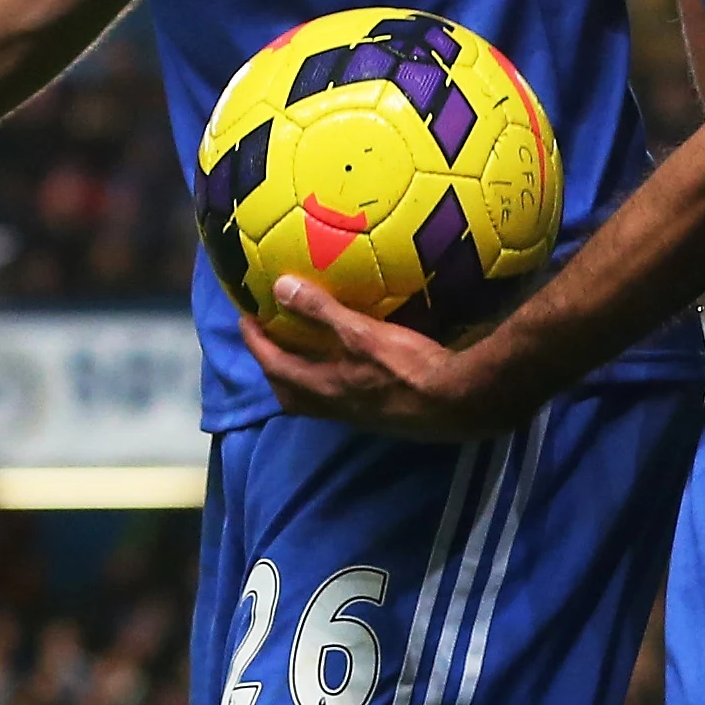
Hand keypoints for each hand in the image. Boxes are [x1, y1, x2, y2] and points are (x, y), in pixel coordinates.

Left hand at [237, 279, 520, 440]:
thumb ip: (321, 311)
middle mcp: (334, 408)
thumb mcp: (361, 333)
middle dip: (273, 368)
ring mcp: (358, 416)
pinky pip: (342, 399)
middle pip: (289, 393)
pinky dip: (332, 380)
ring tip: (304, 352)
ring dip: (302, 377)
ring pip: (315, 400)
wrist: (458, 403)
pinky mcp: (381, 416)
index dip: (256, 343)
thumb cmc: (408, 369)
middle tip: (269, 342)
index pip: (274, 366)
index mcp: (322, 388)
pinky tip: (350, 366)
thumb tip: (281, 287)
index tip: (245, 320)